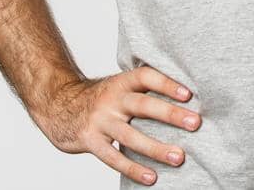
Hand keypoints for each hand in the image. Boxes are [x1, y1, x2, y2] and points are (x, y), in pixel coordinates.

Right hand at [31, 67, 201, 184]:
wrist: (59, 106)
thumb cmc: (100, 99)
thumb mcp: (119, 86)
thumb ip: (143, 91)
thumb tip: (185, 100)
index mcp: (121, 82)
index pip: (146, 76)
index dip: (167, 83)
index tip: (189, 94)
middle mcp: (111, 99)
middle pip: (143, 105)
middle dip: (170, 114)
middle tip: (195, 123)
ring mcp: (100, 120)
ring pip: (130, 135)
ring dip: (156, 147)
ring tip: (179, 157)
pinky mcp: (90, 140)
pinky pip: (113, 157)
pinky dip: (133, 169)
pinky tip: (151, 177)